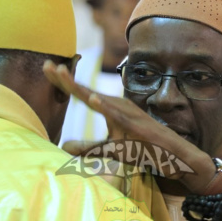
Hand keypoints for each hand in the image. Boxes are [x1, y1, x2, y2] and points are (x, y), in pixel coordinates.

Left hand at [43, 60, 216, 190]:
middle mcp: (118, 106)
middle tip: (45, 64)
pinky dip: (106, 108)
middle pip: (87, 91)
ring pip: (100, 99)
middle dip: (66, 78)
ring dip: (81, 87)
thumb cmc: (145, 149)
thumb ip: (88, 148)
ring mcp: (129, 114)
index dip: (64, 81)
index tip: (45, 68)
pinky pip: (120, 117)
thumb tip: (63, 147)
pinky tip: (94, 99)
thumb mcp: (111, 149)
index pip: (82, 93)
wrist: (176, 156)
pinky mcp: (138, 126)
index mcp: (111, 108)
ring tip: (62, 74)